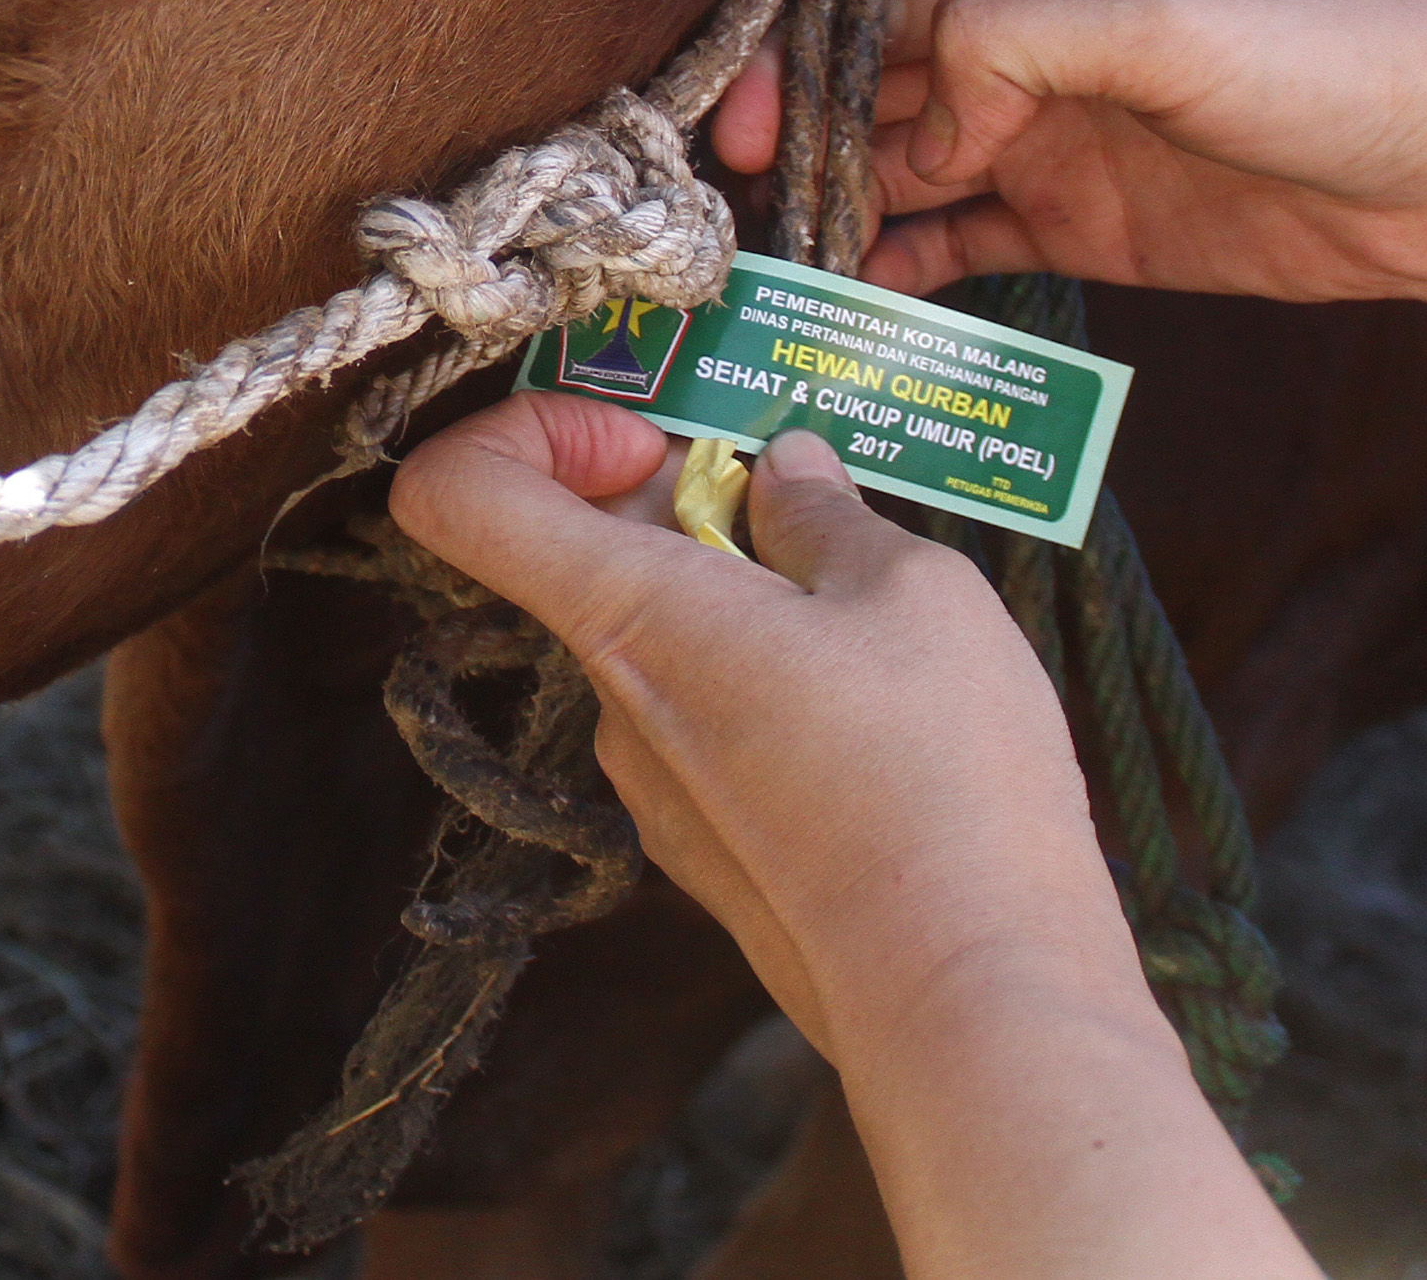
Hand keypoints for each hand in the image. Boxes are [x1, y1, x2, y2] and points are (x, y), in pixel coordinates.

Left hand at [389, 397, 1137, 1044]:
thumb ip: (826, 516)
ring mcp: (657, 790)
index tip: (650, 435)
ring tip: (875, 609)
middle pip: (585, 556)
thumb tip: (781, 471)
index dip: (526, 428)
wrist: (970, 997)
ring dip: (743, 595)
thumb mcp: (910, 590)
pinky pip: (709, 725)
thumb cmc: (939, 779)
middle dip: (684, 501)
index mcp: (631, 616)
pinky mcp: (712, 853)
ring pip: (663, 642)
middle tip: (809, 501)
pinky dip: (768, 683)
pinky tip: (883, 709)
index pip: (456, 494)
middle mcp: (614, 704)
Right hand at [709, 0, 1426, 345]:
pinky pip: (972, 244)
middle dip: (800, 145)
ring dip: (844, 216)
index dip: (799, 63)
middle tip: (724, 224)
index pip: (881, 1)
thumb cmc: (1348, 52)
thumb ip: (1018, 36)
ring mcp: (1065, 138)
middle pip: (879, 88)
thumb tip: (919, 112)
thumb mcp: (1171, 17)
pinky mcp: (1099, 226)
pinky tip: (860, 304)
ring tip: (774, 278)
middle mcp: (1039, 41)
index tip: (735, 136)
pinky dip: (911, 271)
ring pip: (912, 172)